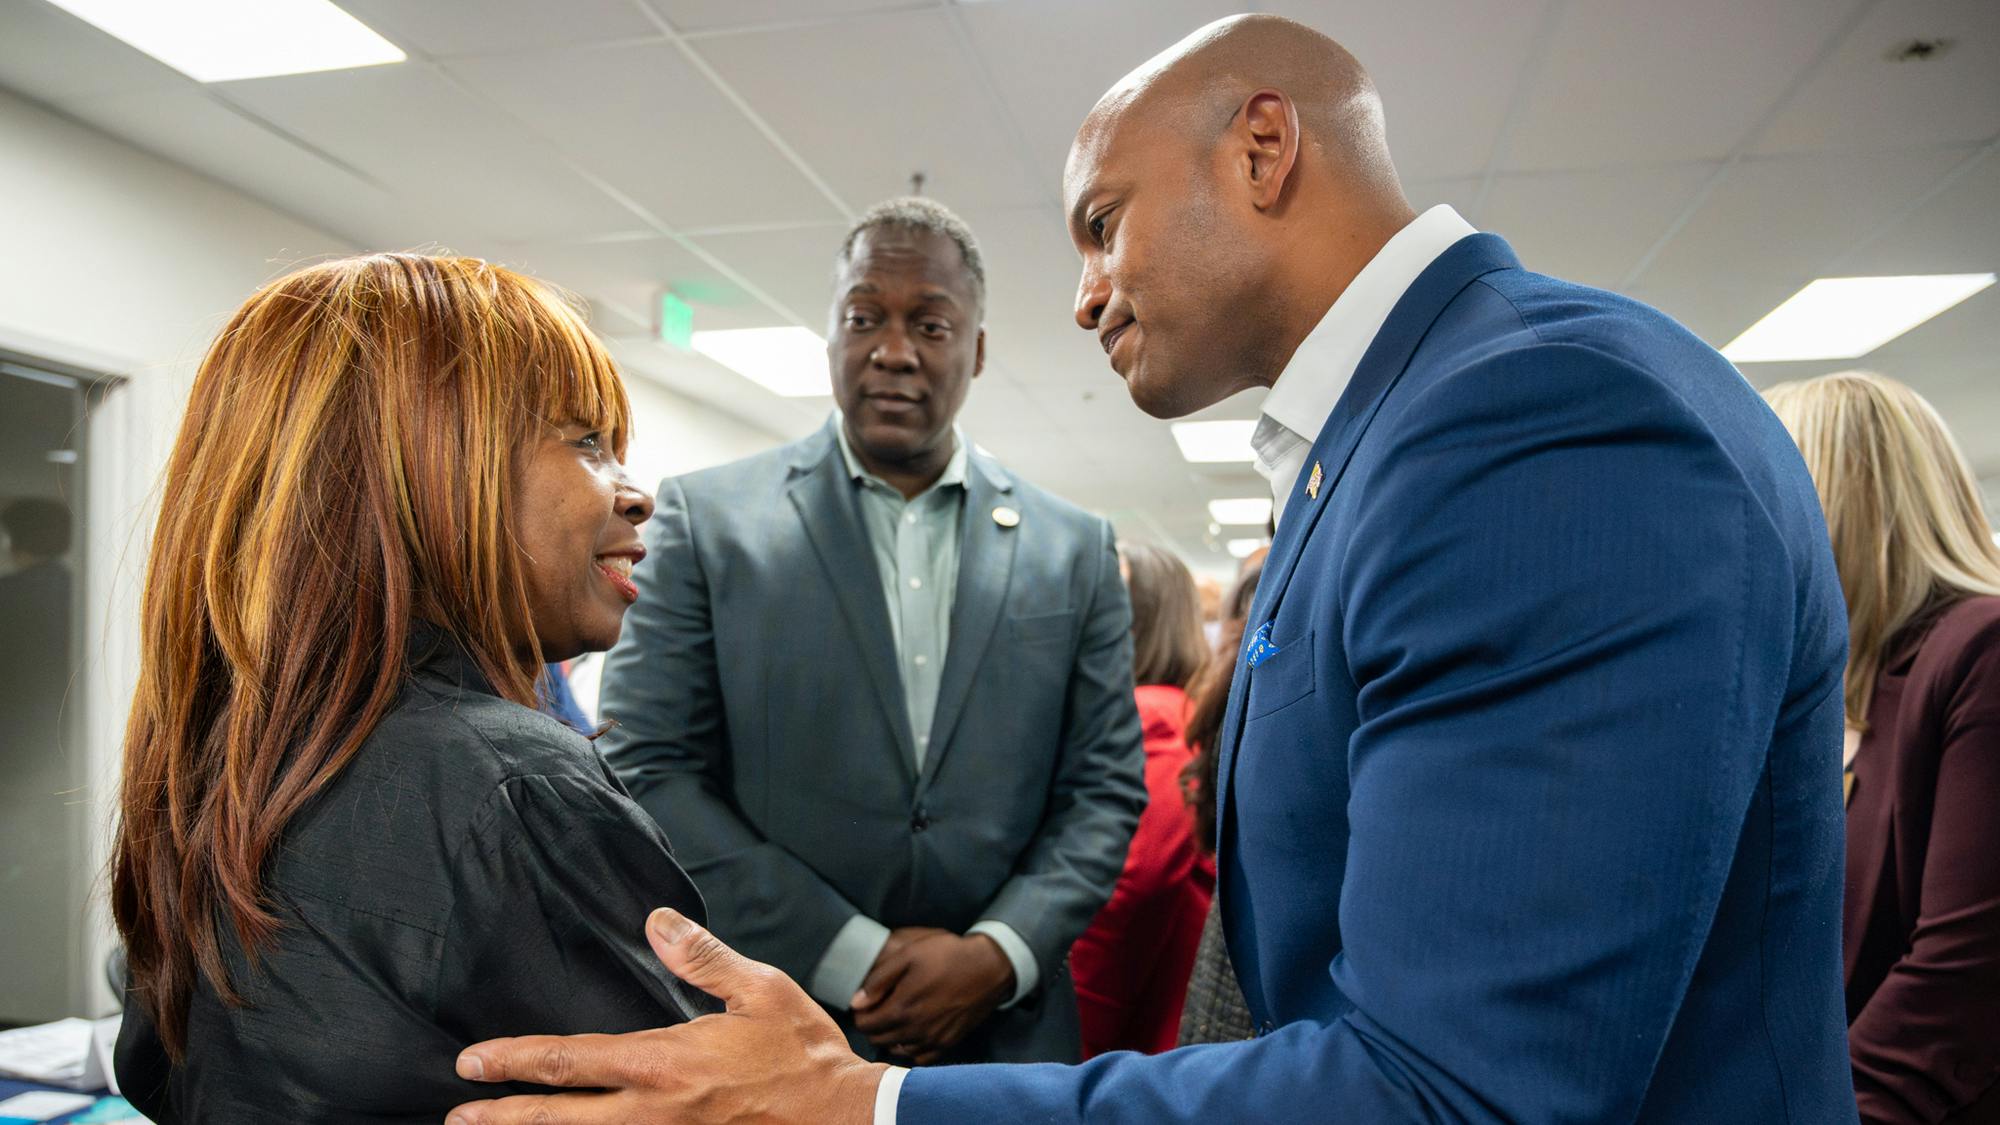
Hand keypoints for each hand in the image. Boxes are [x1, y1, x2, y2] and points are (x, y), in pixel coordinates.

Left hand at [446, 909, 885, 1124]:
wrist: (848, 1120)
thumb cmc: (806, 1055)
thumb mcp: (762, 991)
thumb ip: (704, 958)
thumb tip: (657, 921)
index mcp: (667, 1063)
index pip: (572, 1059)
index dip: (516, 1059)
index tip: (471, 1060)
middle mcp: (654, 1112)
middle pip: (559, 1118)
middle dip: (502, 1116)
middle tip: (457, 1116)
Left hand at [850, 932, 1014, 1064]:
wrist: (988, 967)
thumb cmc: (947, 956)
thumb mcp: (909, 955)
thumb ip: (879, 980)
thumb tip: (856, 1002)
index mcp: (901, 1009)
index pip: (864, 1025)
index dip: (861, 1012)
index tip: (866, 1001)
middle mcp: (915, 1031)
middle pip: (878, 1039)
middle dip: (874, 1024)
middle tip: (880, 1006)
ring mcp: (932, 1040)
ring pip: (897, 1049)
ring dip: (891, 1036)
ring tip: (897, 1015)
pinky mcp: (947, 1043)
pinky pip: (919, 1057)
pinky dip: (911, 1047)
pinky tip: (914, 1030)